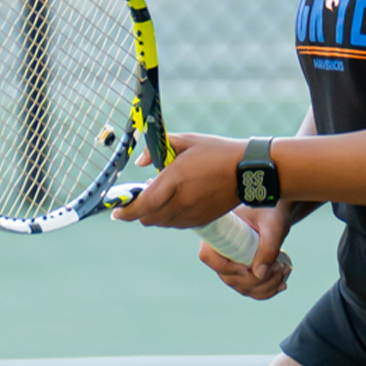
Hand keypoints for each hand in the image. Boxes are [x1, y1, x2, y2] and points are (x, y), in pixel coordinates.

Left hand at [109, 131, 240, 229]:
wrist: (248, 171)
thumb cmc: (217, 152)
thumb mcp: (187, 141)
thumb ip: (159, 149)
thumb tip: (140, 162)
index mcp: (174, 180)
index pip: (142, 205)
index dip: (126, 211)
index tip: (117, 211)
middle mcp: (181, 201)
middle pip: (147, 218)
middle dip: (137, 212)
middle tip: (137, 200)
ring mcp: (192, 214)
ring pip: (161, 223)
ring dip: (153, 215)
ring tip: (158, 198)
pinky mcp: (201, 220)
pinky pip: (176, 224)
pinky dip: (169, 218)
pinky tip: (175, 203)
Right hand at [199, 205, 294, 299]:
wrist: (276, 212)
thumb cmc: (271, 211)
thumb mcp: (273, 225)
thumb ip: (268, 246)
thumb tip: (259, 274)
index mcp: (218, 233)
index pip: (208, 256)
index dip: (226, 267)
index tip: (249, 268)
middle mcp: (220, 252)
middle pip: (230, 278)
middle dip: (258, 280)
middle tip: (281, 266)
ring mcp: (231, 265)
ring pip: (243, 288)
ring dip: (266, 286)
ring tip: (285, 269)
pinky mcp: (243, 273)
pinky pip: (251, 289)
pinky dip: (267, 291)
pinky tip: (282, 283)